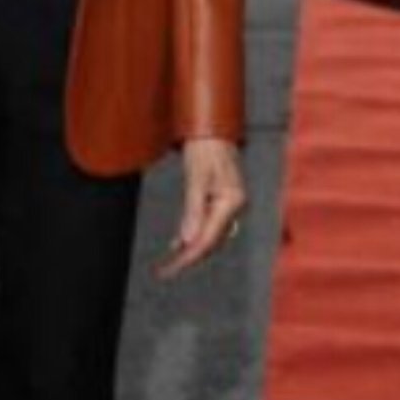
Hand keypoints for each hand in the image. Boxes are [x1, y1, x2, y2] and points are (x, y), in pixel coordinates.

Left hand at [157, 138, 245, 278]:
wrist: (213, 128)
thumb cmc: (205, 148)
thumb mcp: (196, 178)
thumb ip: (193, 210)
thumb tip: (186, 241)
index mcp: (232, 201)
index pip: (208, 239)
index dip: (187, 257)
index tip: (168, 270)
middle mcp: (235, 206)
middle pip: (211, 242)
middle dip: (188, 257)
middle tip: (163, 270)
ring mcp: (231, 204)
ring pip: (210, 236)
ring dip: (190, 248)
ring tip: (168, 262)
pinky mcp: (223, 200)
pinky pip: (209, 225)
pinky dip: (194, 235)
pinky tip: (178, 243)